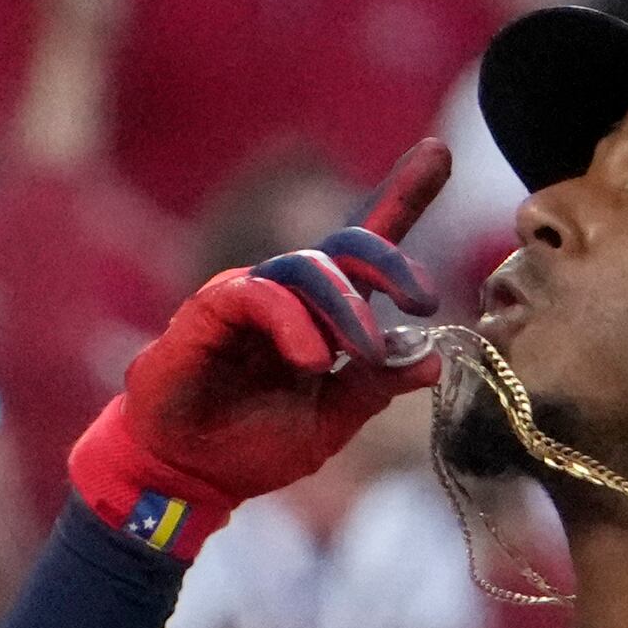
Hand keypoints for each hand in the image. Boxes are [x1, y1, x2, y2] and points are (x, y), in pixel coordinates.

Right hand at [64, 139, 448, 548]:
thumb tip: (431, 358)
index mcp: (323, 316)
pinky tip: (312, 359)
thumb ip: (374, 386)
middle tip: (424, 299)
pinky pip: (260, 295)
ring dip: (346, 308)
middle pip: (346, 245)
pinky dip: (293, 323)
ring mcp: (249, 296)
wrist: (187, 476)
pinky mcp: (211, 308)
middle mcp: (289, 295)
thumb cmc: (252, 445)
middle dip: (391, 260)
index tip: (440, 151)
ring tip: (361, 352)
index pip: (366, 249)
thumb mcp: (330, 422)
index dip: (402, 197)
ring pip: (308, 269)